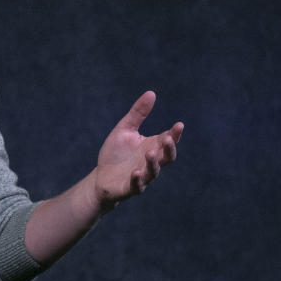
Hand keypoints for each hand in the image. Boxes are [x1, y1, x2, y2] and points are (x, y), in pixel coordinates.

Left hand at [94, 90, 181, 209]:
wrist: (101, 177)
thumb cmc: (116, 153)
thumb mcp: (125, 130)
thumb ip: (137, 114)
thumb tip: (151, 93)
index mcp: (152, 147)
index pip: (167, 140)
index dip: (175, 134)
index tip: (179, 125)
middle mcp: (150, 162)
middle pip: (166, 157)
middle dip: (169, 148)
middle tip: (168, 138)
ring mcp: (142, 176)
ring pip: (153, 172)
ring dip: (154, 163)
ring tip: (150, 152)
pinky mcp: (130, 187)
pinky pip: (137, 185)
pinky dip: (138, 180)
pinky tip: (136, 172)